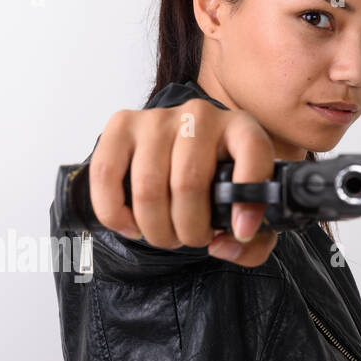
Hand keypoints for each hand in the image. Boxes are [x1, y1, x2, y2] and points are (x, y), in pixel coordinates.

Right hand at [88, 99, 278, 268]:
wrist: (179, 158)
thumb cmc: (214, 187)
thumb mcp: (246, 213)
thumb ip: (253, 243)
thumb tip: (222, 245)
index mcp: (241, 128)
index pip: (253, 153)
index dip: (248, 200)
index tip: (241, 233)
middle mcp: (199, 115)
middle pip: (188, 183)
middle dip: (189, 229)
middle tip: (192, 239)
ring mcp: (157, 118)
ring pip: (147, 186)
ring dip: (155, 228)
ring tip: (165, 236)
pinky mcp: (121, 126)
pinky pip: (106, 173)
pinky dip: (115, 213)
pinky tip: (131, 227)